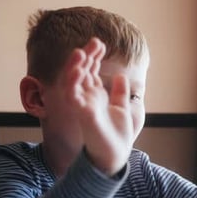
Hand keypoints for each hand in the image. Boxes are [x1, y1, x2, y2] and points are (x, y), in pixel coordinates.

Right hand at [64, 37, 132, 175]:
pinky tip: (79, 70)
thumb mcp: (123, 109)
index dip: (94, 57)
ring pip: (73, 81)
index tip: (100, 44)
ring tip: (81, 52)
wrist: (115, 155)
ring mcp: (83, 105)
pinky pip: (73, 96)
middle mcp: (87, 98)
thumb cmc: (117, 135)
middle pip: (82, 72)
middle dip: (87, 56)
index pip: (91, 71)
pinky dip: (74, 83)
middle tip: (94, 42)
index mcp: (96, 96)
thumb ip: (120, 93)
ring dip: (75, 66)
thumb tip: (121, 76)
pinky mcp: (82, 114)